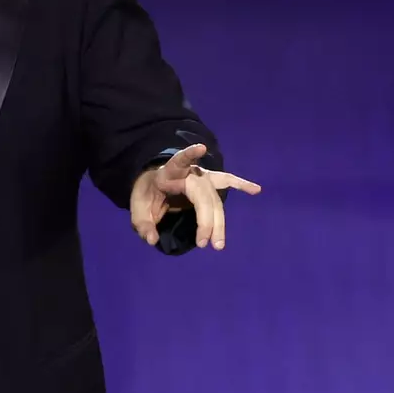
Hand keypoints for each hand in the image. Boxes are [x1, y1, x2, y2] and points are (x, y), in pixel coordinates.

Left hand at [130, 144, 260, 250]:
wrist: (154, 183)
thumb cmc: (147, 194)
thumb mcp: (137, 208)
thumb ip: (142, 224)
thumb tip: (152, 240)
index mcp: (169, 172)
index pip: (179, 162)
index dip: (189, 154)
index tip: (201, 148)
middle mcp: (190, 173)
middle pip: (203, 195)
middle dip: (206, 220)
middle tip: (204, 245)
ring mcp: (202, 177)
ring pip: (215, 200)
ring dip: (219, 223)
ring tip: (218, 245)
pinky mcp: (210, 184)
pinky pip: (228, 182)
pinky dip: (242, 185)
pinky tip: (256, 190)